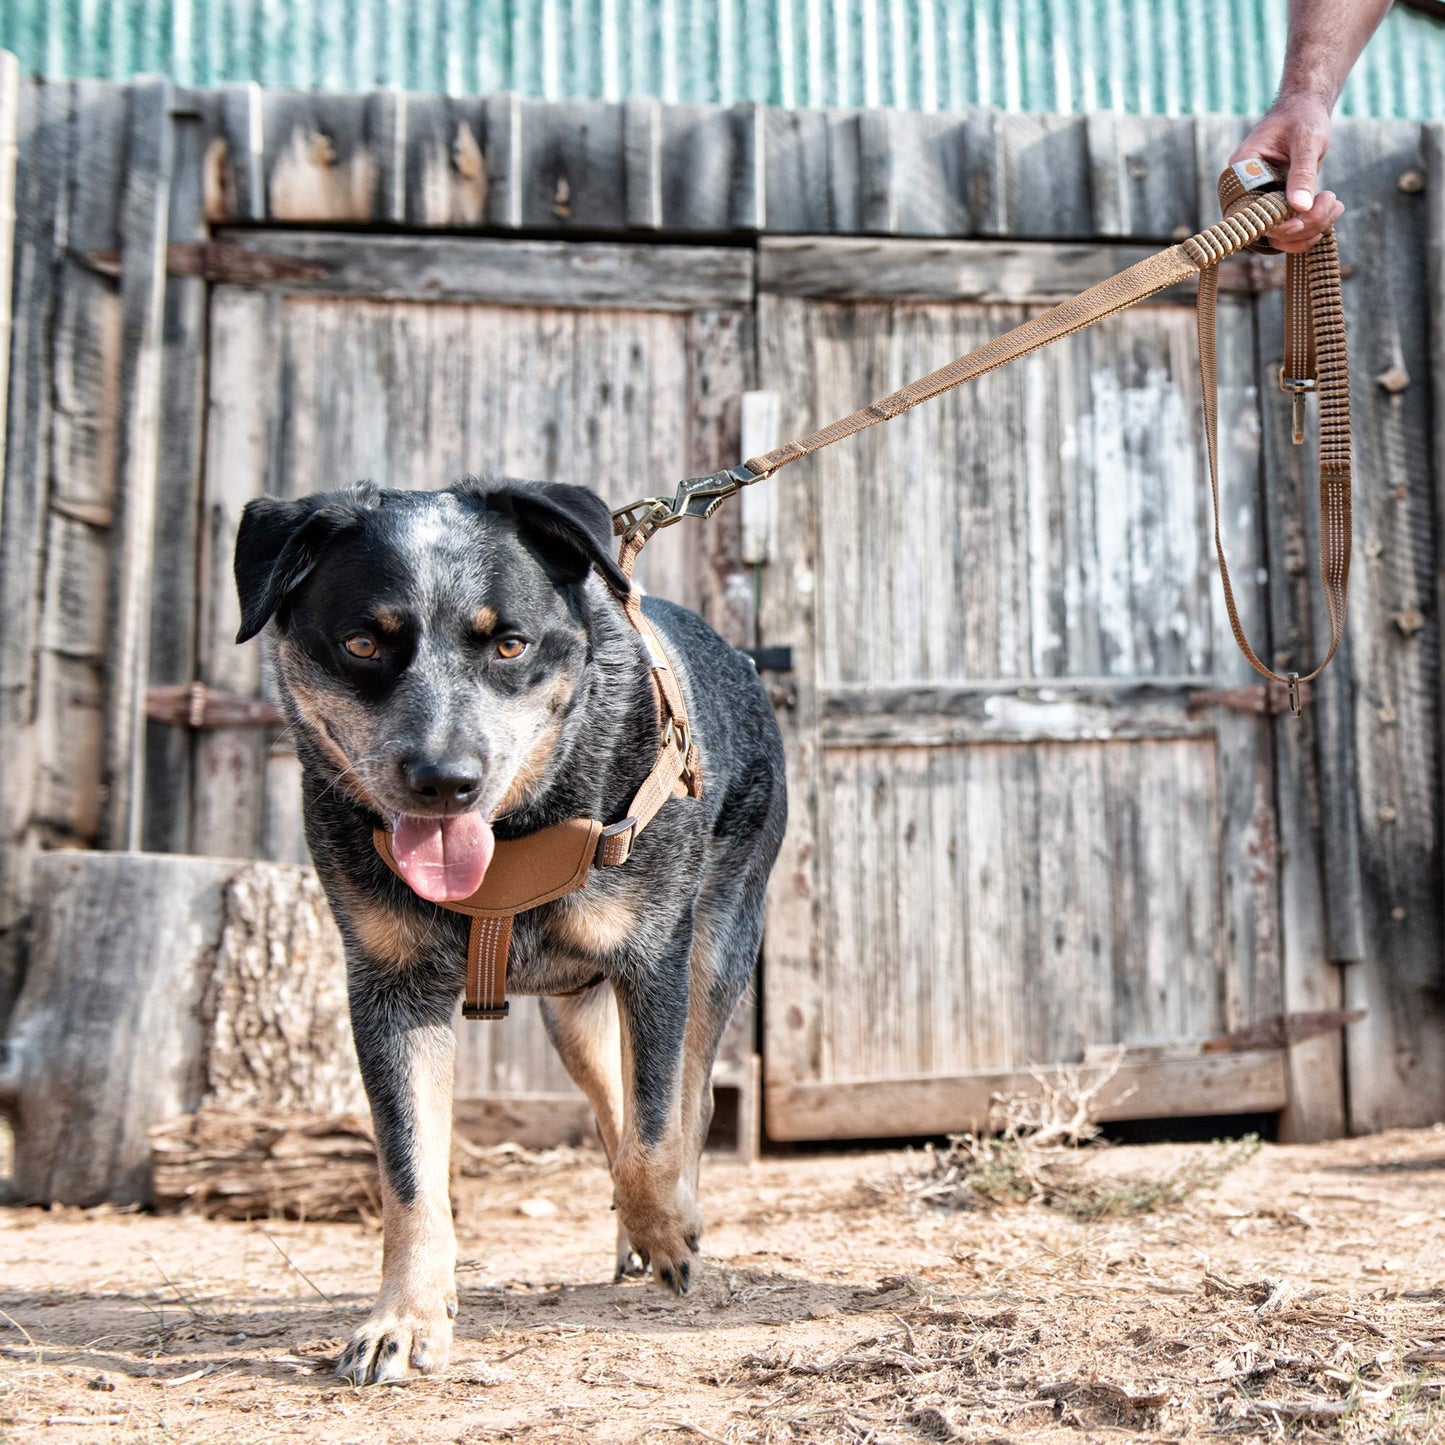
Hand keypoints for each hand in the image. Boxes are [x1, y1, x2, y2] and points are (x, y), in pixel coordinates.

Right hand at [1230, 92, 1344, 252]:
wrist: (1305, 109)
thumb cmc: (1302, 117)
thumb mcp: (1306, 140)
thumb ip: (1302, 173)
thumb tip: (1301, 208)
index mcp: (1242, 172)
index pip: (1249, 213)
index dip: (1274, 224)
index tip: (1302, 219)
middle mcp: (1246, 192)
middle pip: (1265, 230)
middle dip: (1301, 227)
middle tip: (1332, 203)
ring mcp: (1261, 201)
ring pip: (1280, 235)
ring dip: (1311, 230)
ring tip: (1336, 205)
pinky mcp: (1277, 205)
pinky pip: (1290, 229)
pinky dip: (1313, 226)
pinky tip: (1333, 209)